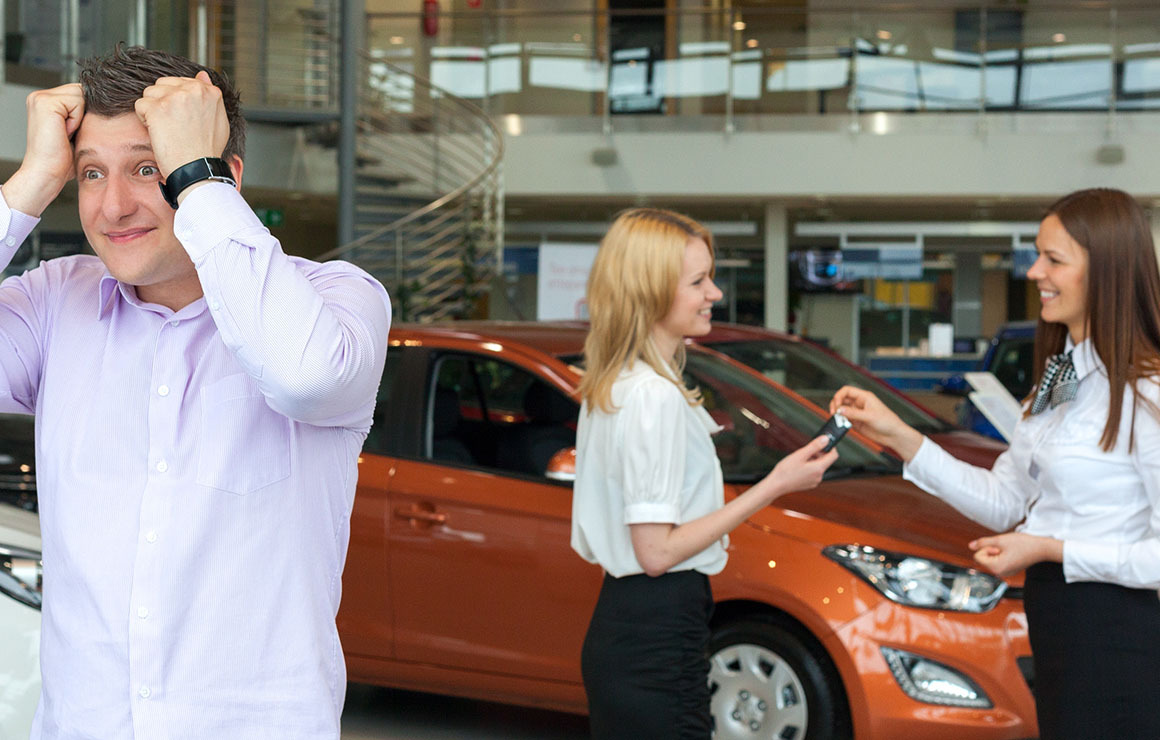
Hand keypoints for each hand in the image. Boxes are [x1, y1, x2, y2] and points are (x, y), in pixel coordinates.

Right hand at [5, 83, 84, 215]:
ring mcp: (40, 98)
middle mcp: (40, 97)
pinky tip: (64, 132)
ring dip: (79, 118)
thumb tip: (104, 106)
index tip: (74, 132)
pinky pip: (77, 102)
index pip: (79, 93)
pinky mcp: (45, 102)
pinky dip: (76, 120)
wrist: (47, 173)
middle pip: (81, 91)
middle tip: (68, 134)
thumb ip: (81, 115)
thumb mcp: (75, 132)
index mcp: (45, 102)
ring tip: (66, 133)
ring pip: (80, 95)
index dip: (85, 112)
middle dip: (83, 114)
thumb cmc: (61, 160)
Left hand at [134, 70, 229, 177]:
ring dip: (152, 111)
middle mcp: (193, 90)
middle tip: (174, 125)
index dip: (176, 101)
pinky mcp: (158, 108)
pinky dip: (144, 120)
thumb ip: (210, 95)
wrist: (196, 169)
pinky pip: (140, 105)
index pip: (180, 82)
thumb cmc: (206, 149)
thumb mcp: (219, 119)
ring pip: (149, 93)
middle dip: (162, 103)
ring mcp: (175, 97)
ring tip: (167, 129)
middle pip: (162, 85)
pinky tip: (159, 133)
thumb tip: (202, 75)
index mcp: (209, 91)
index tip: (182, 118)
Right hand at [763, 435, 838, 501]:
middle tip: (806, 450)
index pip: (834, 456)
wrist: (776, 485)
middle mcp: (819, 476)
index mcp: (819, 468)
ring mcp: (814, 481)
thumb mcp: (800, 454)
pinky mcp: (809, 484)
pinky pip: (814, 473)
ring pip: (819, 467)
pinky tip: (799, 466)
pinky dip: (809, 467)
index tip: (823, 442)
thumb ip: (815, 446)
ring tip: (800, 459)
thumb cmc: (786, 471)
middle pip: (826, 461)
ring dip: (813, 460)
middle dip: (819, 453)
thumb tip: (826, 439)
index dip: (830, 447)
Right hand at [829, 385, 922, 460]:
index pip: (847, 391)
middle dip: (836, 405)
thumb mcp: (870, 416)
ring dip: (838, 415)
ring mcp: (857, 413)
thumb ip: (853, 413)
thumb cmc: (888, 422)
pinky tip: (843, 425)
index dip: (839, 395)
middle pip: (842, 400)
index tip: (836, 404)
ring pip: (842, 410)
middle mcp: (860, 404)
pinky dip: (841, 422)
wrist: (893, 435)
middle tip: (835, 413)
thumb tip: (840, 410)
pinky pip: (845, 420)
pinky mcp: (856, 423)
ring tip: (838, 420)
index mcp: (864, 397)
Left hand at [969, 532, 1062, 576]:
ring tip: (1010, 550)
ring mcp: (1005, 573)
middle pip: (983, 558)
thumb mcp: (1000, 540)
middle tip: (1006, 548)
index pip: (978, 556)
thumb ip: (983, 542)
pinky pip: (998, 561)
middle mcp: (1000, 573)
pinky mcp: (1010, 570)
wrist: (1041, 548)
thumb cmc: (1023, 544)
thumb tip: (970, 546)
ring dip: (997, 552)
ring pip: (990, 559)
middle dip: (991, 550)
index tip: (999, 546)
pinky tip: (1013, 553)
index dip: (986, 548)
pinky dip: (1002, 555)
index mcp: (997, 568)